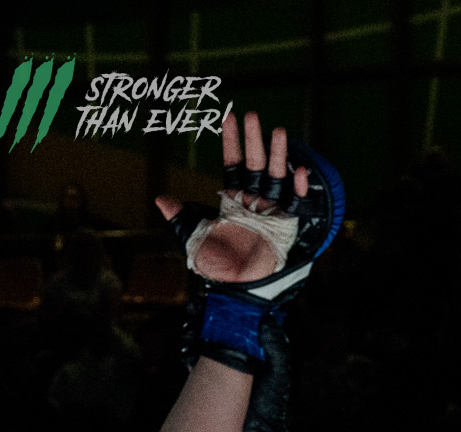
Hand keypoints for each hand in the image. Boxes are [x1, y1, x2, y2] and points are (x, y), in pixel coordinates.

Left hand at [155, 112, 310, 282]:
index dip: (231, 142)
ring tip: (278, 132)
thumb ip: (180, 218)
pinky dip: (298, 189)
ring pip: (276, 176)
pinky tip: (299, 172)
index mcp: (232, 199)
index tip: (228, 118)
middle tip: (252, 116)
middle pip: (255, 163)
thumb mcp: (194, 239)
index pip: (232, 164)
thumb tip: (161, 199)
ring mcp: (271, 210)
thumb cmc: (216, 263)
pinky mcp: (286, 225)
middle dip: (253, 140)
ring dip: (278, 155)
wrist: (236, 287)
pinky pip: (295, 203)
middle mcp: (253, 199)